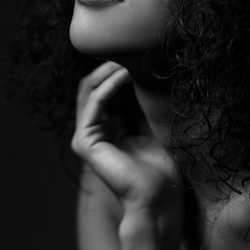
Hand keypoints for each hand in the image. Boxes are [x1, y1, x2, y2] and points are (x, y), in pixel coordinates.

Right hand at [72, 62, 182, 225]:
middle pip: (95, 87)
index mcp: (110, 130)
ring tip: (129, 58)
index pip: (109, 90)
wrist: (159, 200)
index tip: (141, 54)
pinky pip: (93, 104)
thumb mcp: (154, 129)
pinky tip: (125, 74)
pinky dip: (108, 86)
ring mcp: (86, 138)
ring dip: (109, 72)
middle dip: (112, 67)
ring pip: (90, 91)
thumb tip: (144, 73)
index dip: (121, 71)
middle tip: (133, 49)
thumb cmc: (163, 172)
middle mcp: (95, 133)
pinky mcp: (85, 143)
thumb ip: (143, 105)